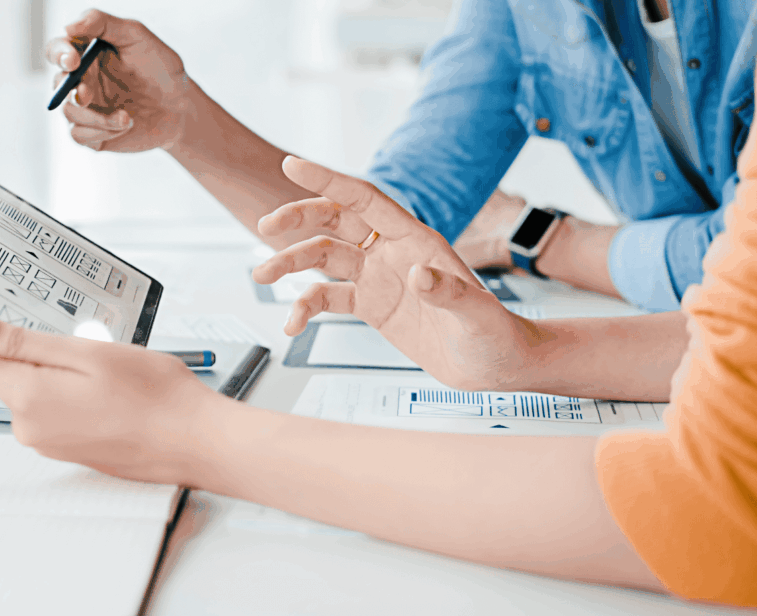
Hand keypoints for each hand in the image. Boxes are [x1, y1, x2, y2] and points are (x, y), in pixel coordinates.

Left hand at [0, 312, 224, 484]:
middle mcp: (29, 426)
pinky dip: (58, 383)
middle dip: (5, 340)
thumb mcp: (86, 353)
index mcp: (28, 398)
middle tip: (33, 308)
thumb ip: (23, 343)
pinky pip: (46, 406)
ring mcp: (47, 440)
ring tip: (87, 346)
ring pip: (24, 388)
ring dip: (41, 362)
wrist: (194, 441)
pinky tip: (95, 375)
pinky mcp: (65, 446)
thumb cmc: (154, 397)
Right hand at [45, 10, 189, 151]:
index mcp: (87, 55)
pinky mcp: (93, 133)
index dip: (58, 53)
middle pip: (57, 83)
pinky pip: (79, 135)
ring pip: (68, 112)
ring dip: (95, 116)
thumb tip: (69, 27)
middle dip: (71, 89)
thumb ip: (102, 23)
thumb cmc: (160, 69)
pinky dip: (101, 131)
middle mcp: (82, 81)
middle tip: (87, 94)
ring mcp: (86, 108)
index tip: (73, 60)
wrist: (181, 108)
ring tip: (126, 116)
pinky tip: (125, 125)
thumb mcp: (137, 37)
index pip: (58, 50)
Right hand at [252, 157, 548, 390]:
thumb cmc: (495, 335)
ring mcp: (379, 278)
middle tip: (265, 226)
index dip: (327, 180)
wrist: (495, 365)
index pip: (364, 199)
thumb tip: (418, 276)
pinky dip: (304, 308)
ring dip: (290, 263)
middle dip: (298, 219)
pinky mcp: (372, 306)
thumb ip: (449, 293)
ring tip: (261, 275)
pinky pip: (328, 299)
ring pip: (323, 258)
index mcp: (416, 240)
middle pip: (335, 221)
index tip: (291, 164)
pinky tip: (292, 325)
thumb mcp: (477, 315)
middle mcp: (392, 252)